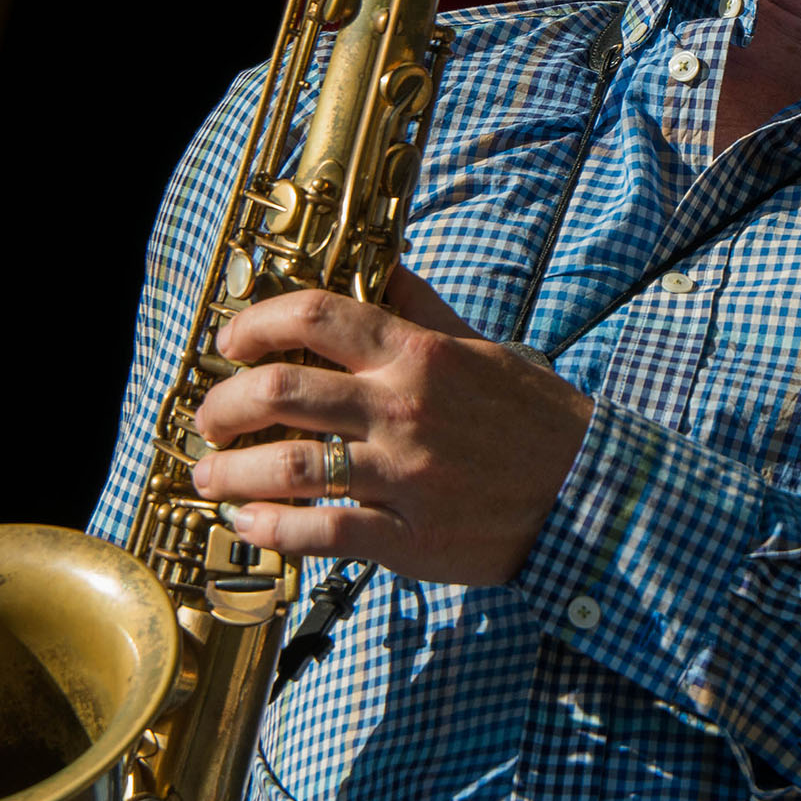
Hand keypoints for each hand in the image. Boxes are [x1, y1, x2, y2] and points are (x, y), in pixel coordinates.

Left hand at [190, 269, 592, 587]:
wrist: (592, 493)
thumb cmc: (536, 418)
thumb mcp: (484, 346)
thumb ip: (422, 308)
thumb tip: (381, 262)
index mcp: (417, 354)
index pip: (314, 314)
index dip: (254, 323)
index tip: (229, 343)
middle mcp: (403, 408)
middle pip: (281, 390)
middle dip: (223, 404)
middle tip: (208, 420)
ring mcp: (405, 475)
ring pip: (291, 465)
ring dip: (231, 472)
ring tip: (210, 477)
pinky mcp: (410, 538)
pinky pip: (322, 532)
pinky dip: (272, 529)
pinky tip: (248, 526)